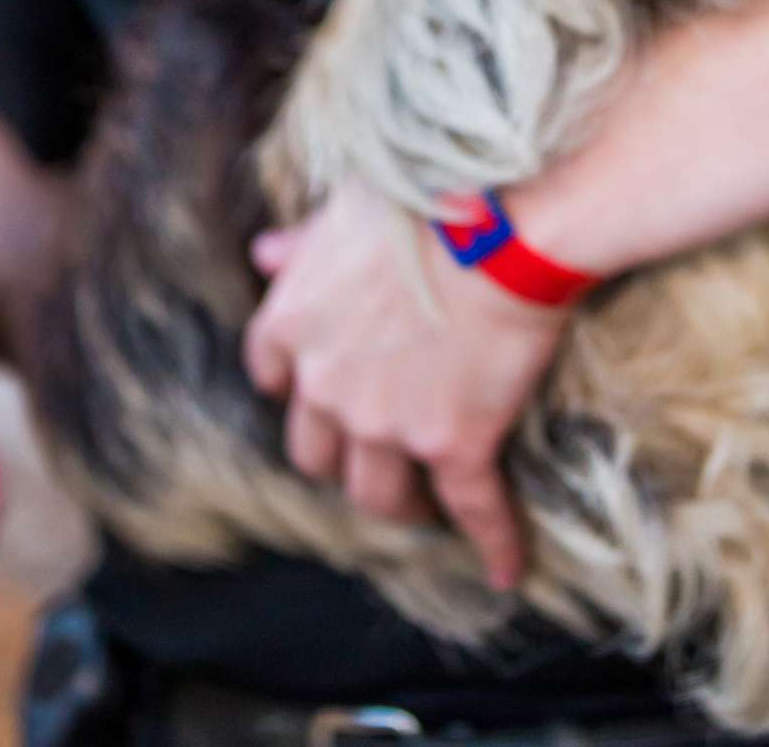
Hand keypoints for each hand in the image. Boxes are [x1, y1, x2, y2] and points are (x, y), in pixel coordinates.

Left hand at [243, 179, 568, 590]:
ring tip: (421, 507)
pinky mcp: (454, 444)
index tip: (317, 389)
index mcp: (293, 322)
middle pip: (317, 451)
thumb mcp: (347, 210)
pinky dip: (492, 543)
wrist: (500, 226)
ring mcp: (388, 422)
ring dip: (396, 503)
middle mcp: (327, 384)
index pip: (269, 374)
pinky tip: (507, 569)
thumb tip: (262, 252)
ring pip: (375, 493)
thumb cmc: (424, 200)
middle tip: (372, 451)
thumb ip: (304, 244)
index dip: (295, 386)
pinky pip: (472, 509)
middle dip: (340, 456)